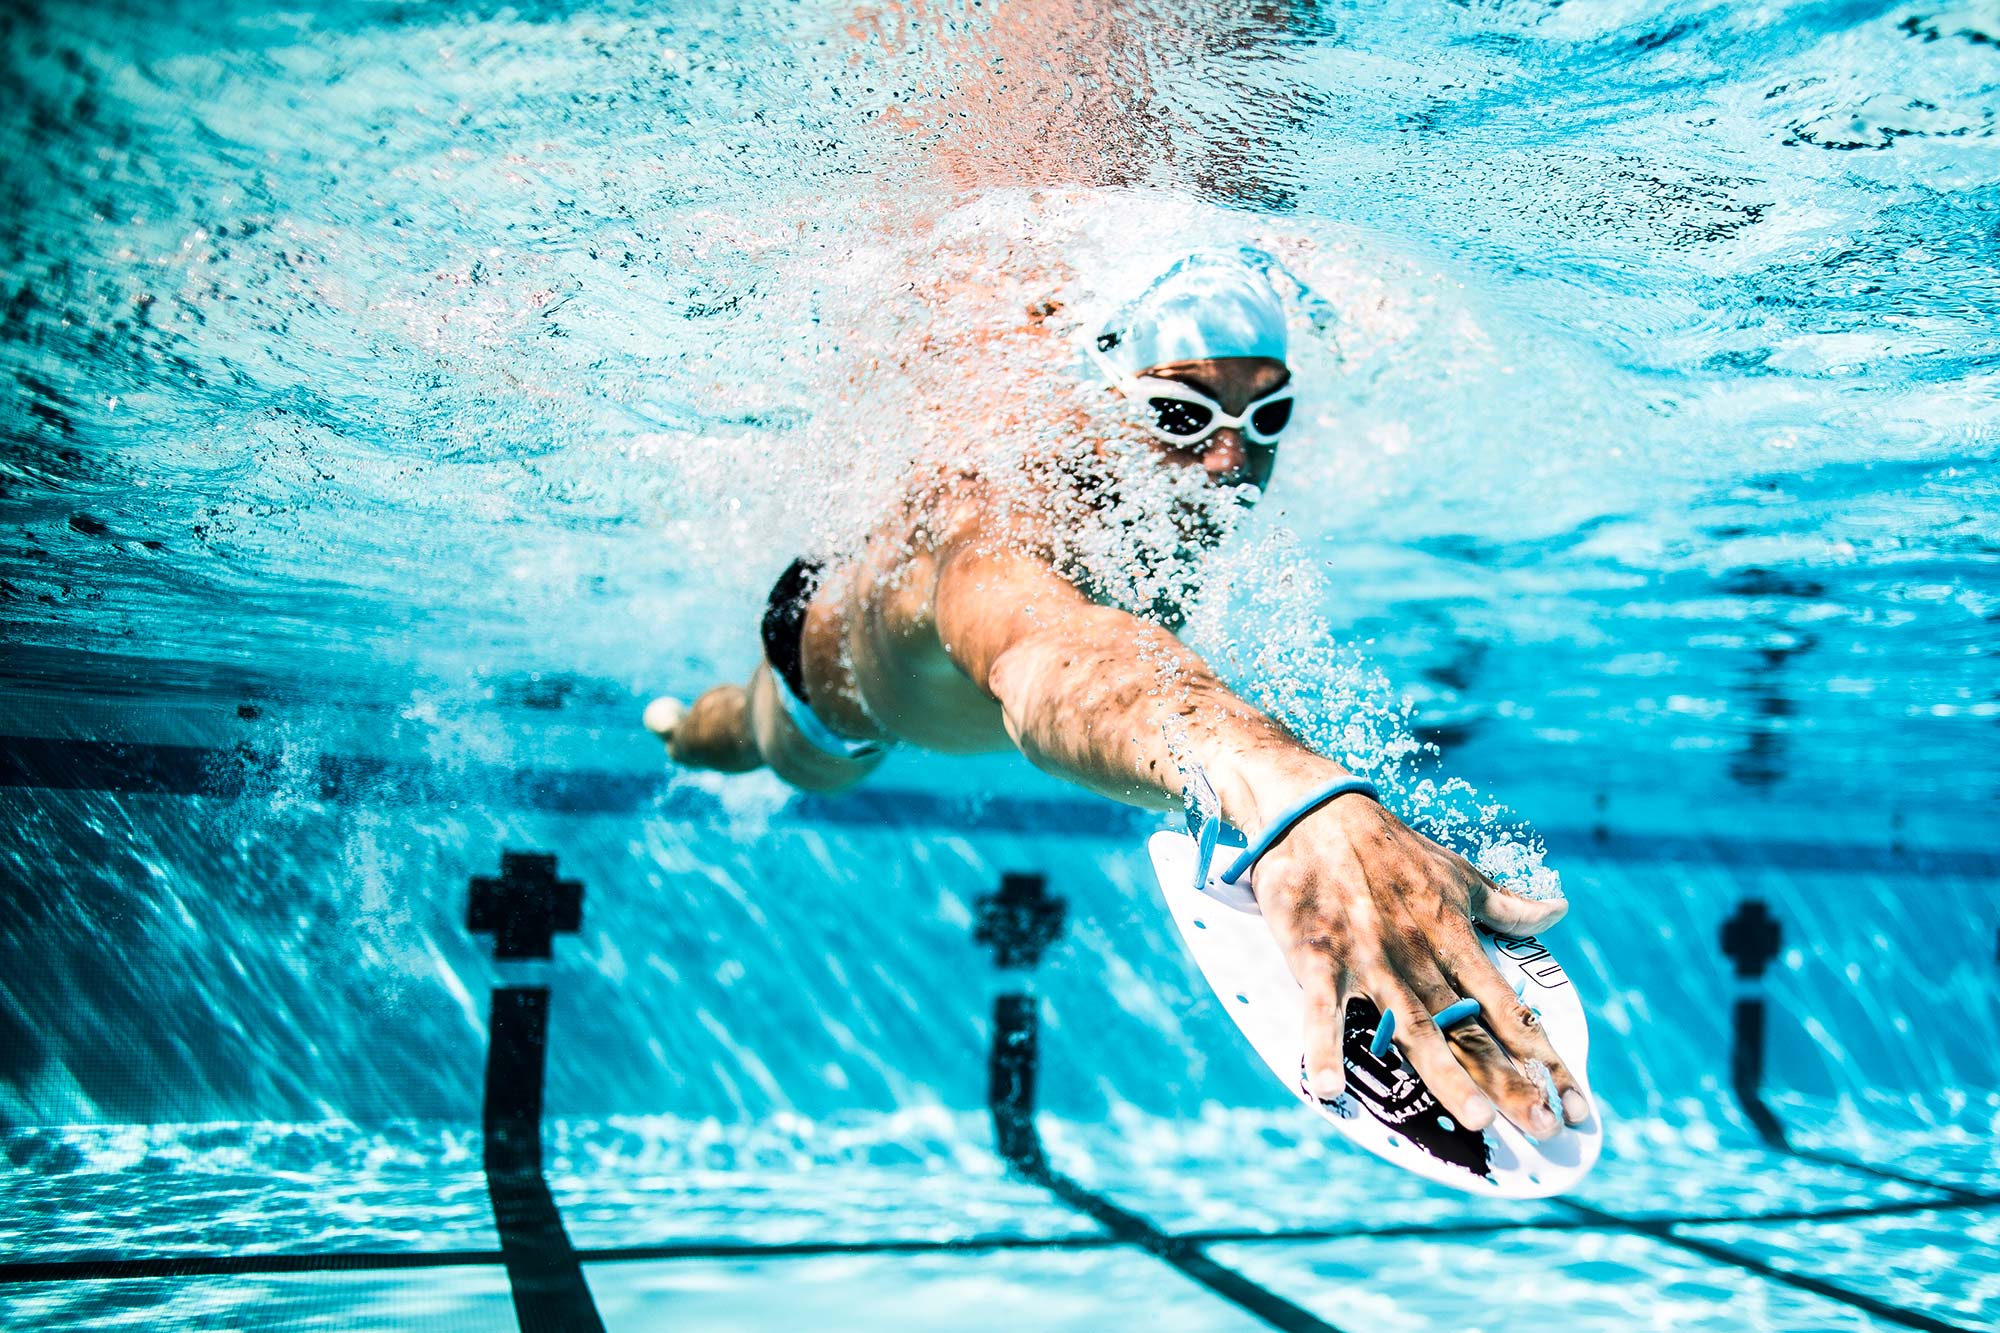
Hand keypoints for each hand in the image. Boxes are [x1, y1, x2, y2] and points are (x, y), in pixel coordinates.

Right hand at [1248, 793, 1589, 1139]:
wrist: (1316, 812)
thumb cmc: (1389, 846)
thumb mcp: (1457, 873)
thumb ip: (1507, 906)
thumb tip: (1559, 912)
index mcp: (1454, 937)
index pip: (1510, 1007)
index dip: (1545, 1056)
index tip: (1577, 1100)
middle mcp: (1419, 956)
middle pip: (1471, 1030)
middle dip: (1510, 1080)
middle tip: (1546, 1127)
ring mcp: (1369, 959)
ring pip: (1412, 1026)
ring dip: (1445, 1073)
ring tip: (1478, 1118)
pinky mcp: (1318, 957)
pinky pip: (1321, 1010)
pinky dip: (1324, 1046)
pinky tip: (1330, 1088)